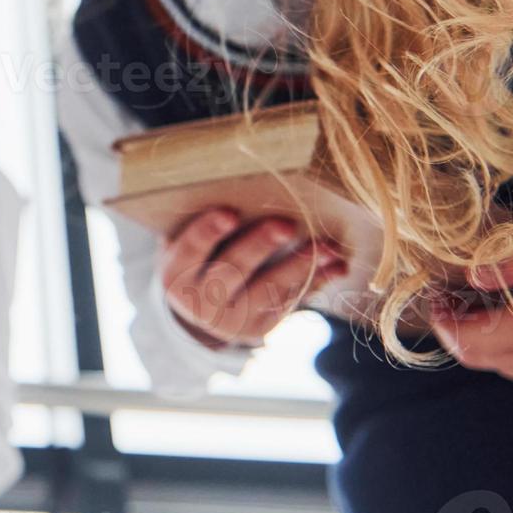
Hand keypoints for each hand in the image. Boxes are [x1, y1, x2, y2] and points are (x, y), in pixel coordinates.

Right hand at [161, 208, 347, 348]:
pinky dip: (316, 282)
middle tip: (286, 224)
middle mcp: (199, 303)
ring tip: (327, 246)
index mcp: (175, 276)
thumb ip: (205, 222)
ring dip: (301, 266)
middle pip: (232, 270)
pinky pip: (289, 302)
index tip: (230, 212)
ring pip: (268, 290)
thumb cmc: (199, 255)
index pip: (190, 250)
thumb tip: (242, 183)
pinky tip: (337, 265)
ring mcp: (230, 321)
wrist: (202, 306)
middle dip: (260, 246)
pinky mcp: (259, 328)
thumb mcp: (188, 242)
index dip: (208, 231)